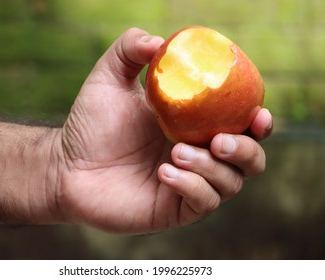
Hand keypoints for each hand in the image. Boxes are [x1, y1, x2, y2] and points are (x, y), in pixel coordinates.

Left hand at [56, 28, 272, 233]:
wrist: (66, 165)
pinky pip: (203, 202)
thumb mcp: (109, 77)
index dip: (259, 122)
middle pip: (250, 160)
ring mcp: (188, 185)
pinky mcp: (174, 210)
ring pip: (230, 184)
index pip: (241, 127)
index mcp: (193, 126)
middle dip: (245, 150)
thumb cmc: (90, 124)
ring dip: (210, 167)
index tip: (258, 113)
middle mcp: (198, 156)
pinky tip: (164, 172)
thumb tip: (159, 40)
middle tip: (218, 140)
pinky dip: (192, 186)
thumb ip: (131, 48)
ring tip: (175, 151)